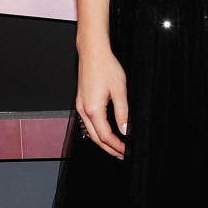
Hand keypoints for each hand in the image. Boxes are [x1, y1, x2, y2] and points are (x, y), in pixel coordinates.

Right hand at [76, 44, 128, 158]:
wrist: (93, 53)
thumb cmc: (105, 66)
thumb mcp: (119, 90)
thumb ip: (123, 113)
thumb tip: (125, 130)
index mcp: (93, 109)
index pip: (105, 136)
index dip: (117, 146)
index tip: (126, 151)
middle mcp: (84, 109)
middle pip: (95, 138)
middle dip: (109, 149)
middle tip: (121, 155)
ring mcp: (81, 106)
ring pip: (90, 132)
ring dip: (102, 142)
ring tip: (115, 147)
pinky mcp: (82, 101)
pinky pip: (88, 123)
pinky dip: (97, 132)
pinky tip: (105, 132)